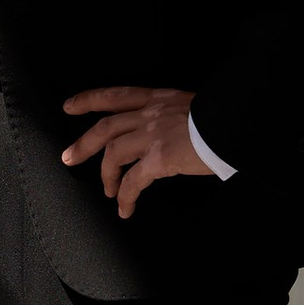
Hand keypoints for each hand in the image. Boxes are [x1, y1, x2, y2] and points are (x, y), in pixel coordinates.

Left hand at [61, 87, 215, 217]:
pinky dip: (125, 197)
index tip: (70, 106)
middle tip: (68, 156)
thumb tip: (171, 130)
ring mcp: (152, 135)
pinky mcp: (159, 159)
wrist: (235, 121)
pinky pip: (133, 181)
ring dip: (106, 175)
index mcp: (157, 99)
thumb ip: (173, 116)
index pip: (116, 96)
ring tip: (108, 190)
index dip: (89, 100)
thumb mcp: (191, 106)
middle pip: (105, 127)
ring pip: (113, 154)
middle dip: (83, 144)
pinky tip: (125, 208)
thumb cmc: (222, 116)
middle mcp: (150, 114)